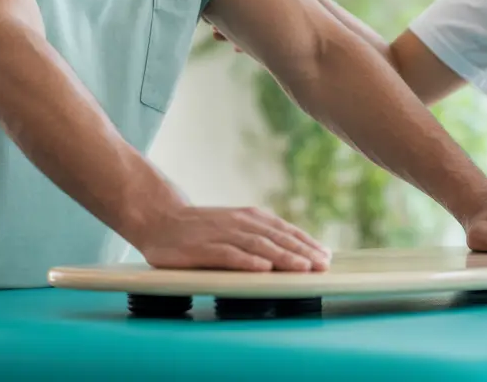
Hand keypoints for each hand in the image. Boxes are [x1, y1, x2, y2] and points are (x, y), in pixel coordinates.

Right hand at [134, 205, 332, 271]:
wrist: (161, 218)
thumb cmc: (201, 227)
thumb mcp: (234, 225)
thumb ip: (258, 235)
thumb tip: (291, 249)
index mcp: (250, 217)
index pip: (284, 230)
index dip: (306, 242)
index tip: (326, 255)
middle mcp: (240, 223)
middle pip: (276, 238)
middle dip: (302, 251)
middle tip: (323, 265)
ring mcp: (221, 234)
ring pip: (258, 246)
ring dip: (283, 256)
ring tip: (303, 268)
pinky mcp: (203, 248)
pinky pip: (229, 255)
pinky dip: (247, 261)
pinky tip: (263, 269)